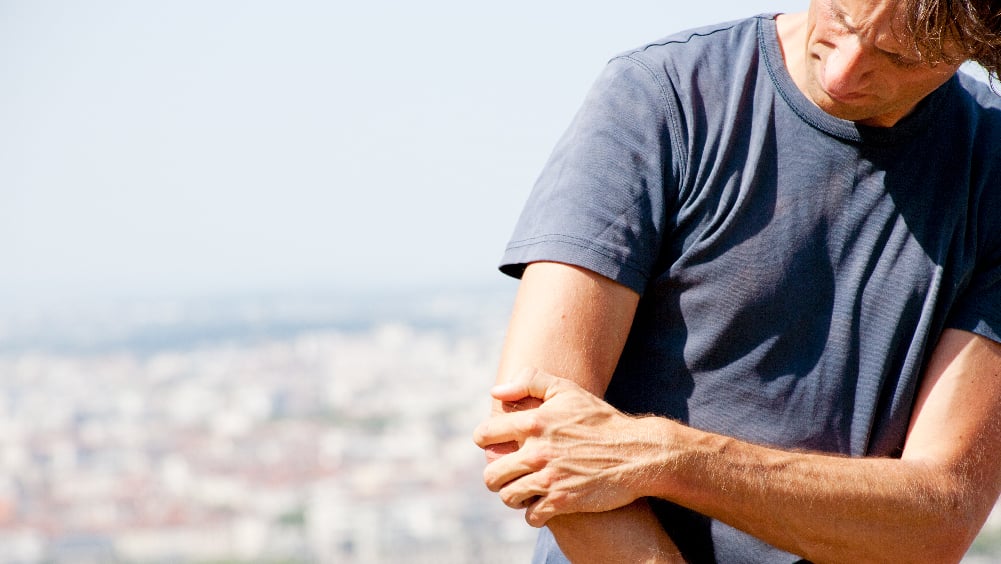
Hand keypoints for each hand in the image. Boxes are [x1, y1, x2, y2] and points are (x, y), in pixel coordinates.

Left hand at [473, 368, 660, 525]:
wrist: (637, 453)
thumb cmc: (600, 420)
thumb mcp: (567, 390)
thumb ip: (529, 381)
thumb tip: (496, 393)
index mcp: (533, 422)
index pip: (484, 435)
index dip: (485, 441)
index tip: (494, 446)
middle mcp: (536, 451)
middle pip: (491, 474)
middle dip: (496, 475)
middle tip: (508, 475)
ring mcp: (549, 478)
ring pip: (507, 497)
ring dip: (513, 495)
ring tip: (523, 490)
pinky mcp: (562, 501)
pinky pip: (531, 516)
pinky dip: (534, 513)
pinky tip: (541, 504)